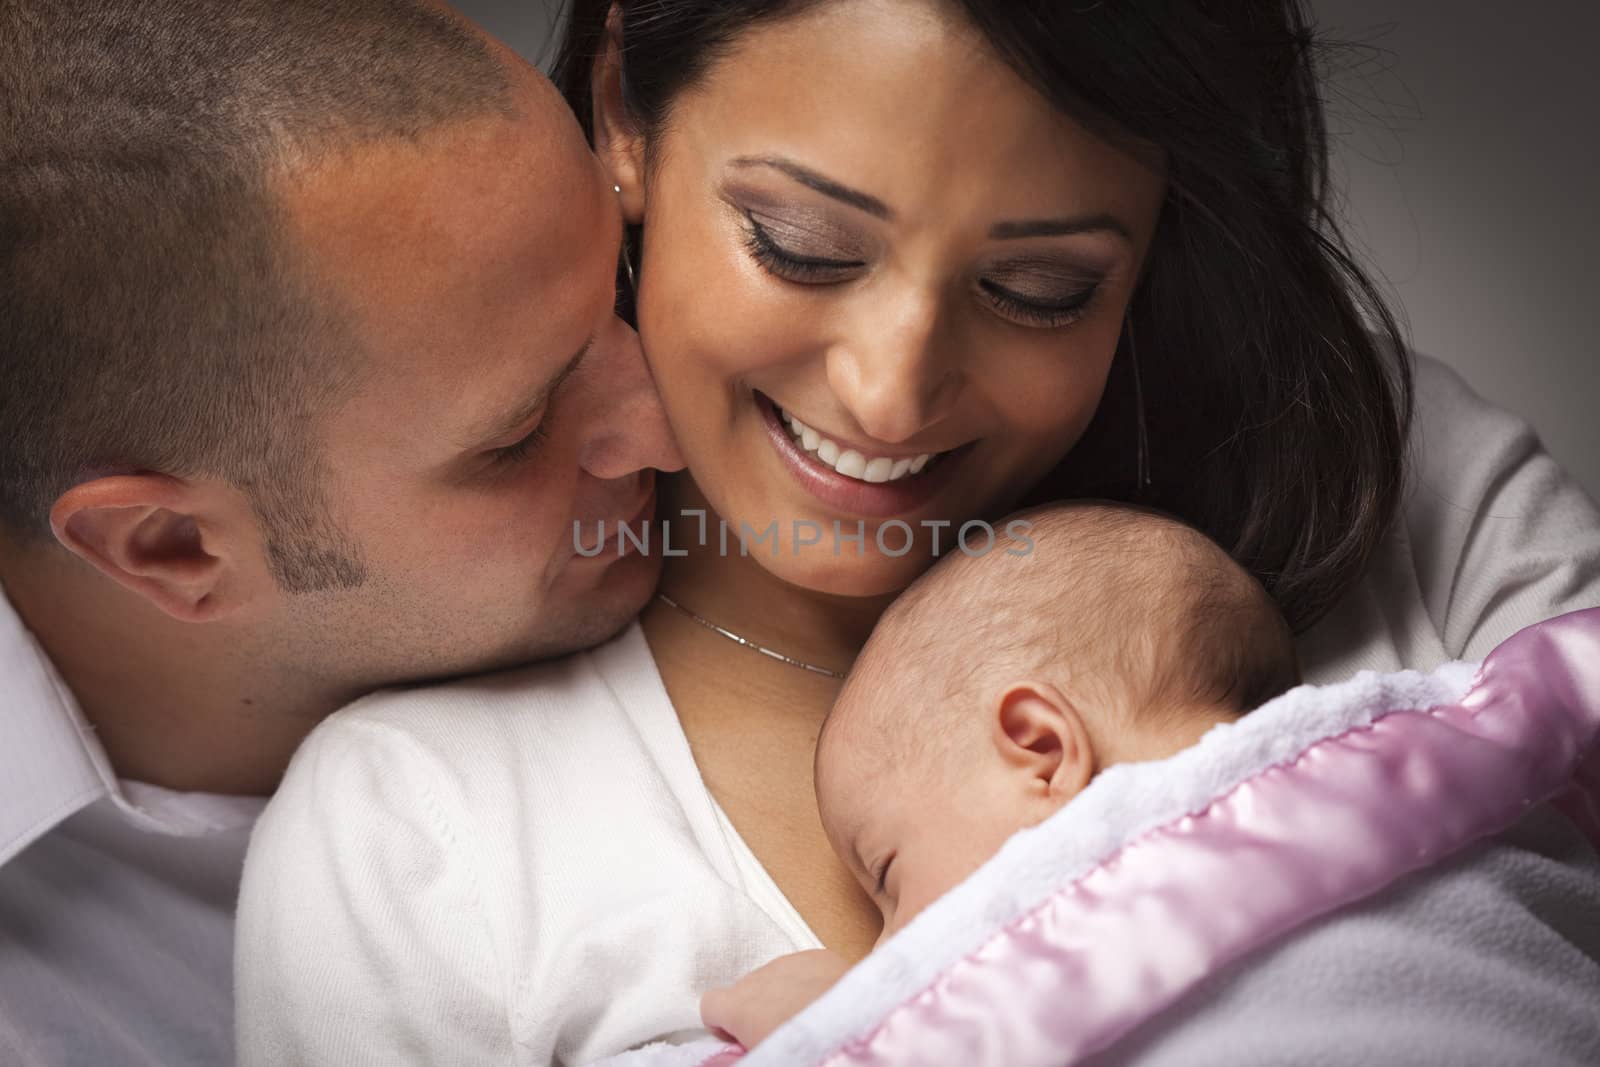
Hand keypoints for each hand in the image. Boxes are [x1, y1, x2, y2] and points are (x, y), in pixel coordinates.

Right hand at [700, 949, 851, 1049]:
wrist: (858, 1032)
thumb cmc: (807, 1050)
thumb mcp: (763, 1057)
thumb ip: (732, 1057)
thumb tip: (716, 1059)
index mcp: (740, 1005)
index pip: (710, 1004)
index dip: (724, 1024)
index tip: (741, 1038)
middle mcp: (761, 976)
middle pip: (744, 989)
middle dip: (756, 1009)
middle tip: (778, 1033)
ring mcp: (792, 962)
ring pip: (773, 976)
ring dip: (782, 994)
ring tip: (804, 1019)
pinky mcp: (821, 956)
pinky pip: (802, 967)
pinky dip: (807, 982)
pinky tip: (824, 1003)